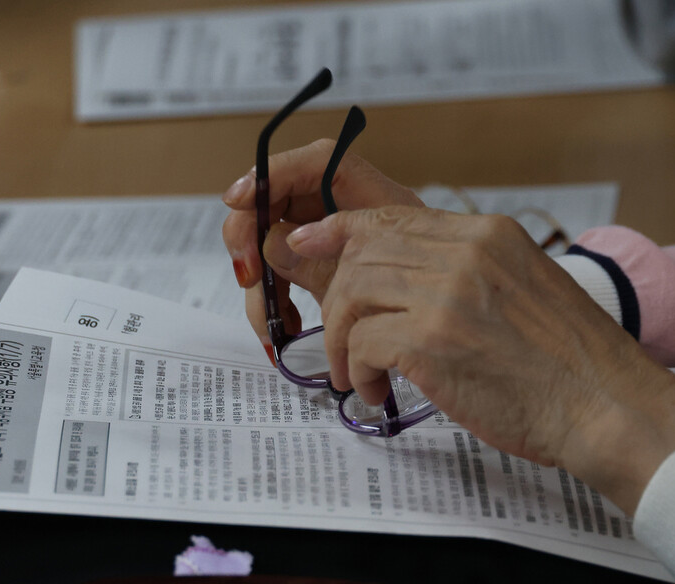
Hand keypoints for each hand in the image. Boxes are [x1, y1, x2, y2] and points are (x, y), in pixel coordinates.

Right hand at [221, 139, 423, 354]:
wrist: (436, 323)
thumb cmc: (415, 294)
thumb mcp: (364, 283)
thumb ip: (320, 262)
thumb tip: (270, 241)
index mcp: (362, 193)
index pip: (313, 162)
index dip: (271, 173)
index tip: (237, 199)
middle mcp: (335, 205)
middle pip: (274, 201)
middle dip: (250, 238)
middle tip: (248, 275)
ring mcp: (320, 232)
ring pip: (267, 242)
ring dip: (261, 286)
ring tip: (271, 327)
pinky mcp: (312, 261)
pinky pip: (278, 271)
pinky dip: (275, 300)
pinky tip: (282, 329)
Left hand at [286, 206, 674, 514]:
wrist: (609, 408)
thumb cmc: (567, 364)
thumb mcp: (520, 291)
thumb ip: (464, 273)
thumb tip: (402, 277)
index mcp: (488, 234)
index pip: (392, 217)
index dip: (340, 230)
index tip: (310, 243)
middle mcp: (467, 252)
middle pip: (363, 254)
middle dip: (338, 302)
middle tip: (342, 343)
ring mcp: (449, 293)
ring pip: (352, 293)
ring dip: (341, 339)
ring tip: (357, 373)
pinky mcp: (433, 339)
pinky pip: (361, 341)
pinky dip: (358, 370)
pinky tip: (378, 392)